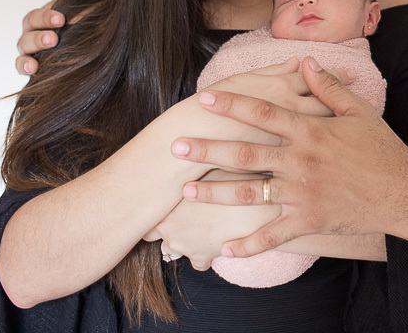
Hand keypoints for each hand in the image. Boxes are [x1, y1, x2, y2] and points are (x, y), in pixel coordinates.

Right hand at [16, 0, 73, 74]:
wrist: (85, 46)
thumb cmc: (75, 23)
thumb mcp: (72, 8)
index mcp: (38, 19)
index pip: (36, 17)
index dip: (46, 17)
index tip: (61, 19)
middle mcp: (30, 34)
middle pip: (28, 34)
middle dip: (39, 37)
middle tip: (54, 39)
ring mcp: (29, 51)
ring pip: (23, 51)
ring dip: (29, 56)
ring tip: (37, 63)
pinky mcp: (31, 66)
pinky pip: (21, 67)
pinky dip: (24, 68)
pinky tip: (33, 70)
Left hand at [144, 171, 278, 270]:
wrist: (262, 212)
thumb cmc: (235, 183)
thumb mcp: (211, 166)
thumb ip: (192, 165)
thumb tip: (184, 147)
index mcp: (167, 206)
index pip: (145, 210)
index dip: (155, 203)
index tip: (166, 197)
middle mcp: (169, 229)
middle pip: (152, 232)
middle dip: (165, 223)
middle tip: (182, 210)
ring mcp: (185, 247)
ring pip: (173, 247)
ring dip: (184, 238)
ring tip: (203, 222)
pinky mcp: (202, 259)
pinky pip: (197, 261)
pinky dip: (203, 253)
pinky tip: (215, 238)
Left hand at [171, 57, 407, 257]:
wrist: (403, 192)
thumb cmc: (383, 149)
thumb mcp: (359, 111)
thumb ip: (328, 87)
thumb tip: (306, 61)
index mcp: (310, 130)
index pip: (263, 112)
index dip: (233, 102)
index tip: (204, 97)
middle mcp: (300, 160)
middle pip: (245, 151)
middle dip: (208, 147)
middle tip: (176, 145)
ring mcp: (302, 192)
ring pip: (250, 191)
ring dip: (216, 191)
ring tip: (188, 189)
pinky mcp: (308, 219)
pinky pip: (273, 234)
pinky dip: (249, 244)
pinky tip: (225, 249)